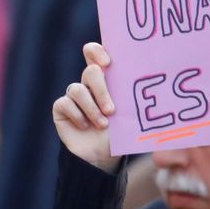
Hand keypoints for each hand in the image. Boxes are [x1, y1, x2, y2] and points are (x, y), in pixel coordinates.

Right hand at [52, 41, 119, 173]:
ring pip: (77, 89)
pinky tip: (85, 127)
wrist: (104, 156)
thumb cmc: (119, 132)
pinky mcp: (61, 108)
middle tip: (111, 110)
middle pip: (90, 71)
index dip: (97, 52)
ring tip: (102, 125)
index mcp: (106, 79)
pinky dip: (77, 116)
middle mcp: (88, 84)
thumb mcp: (128, 113)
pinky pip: (64, 103)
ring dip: (92, 109)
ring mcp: (74, 95)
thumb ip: (130, 97)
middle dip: (101, 90)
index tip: (108, 63)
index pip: (95, 53)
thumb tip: (148, 83)